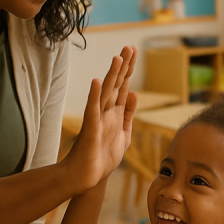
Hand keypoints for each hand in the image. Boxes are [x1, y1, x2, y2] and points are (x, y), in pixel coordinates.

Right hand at [64, 47, 137, 192]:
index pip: (123, 87)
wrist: (87, 177)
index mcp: (114, 113)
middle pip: (116, 84)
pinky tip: (98, 82)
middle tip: (130, 46)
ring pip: (106, 93)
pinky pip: (92, 110)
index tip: (134, 51)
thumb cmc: (103, 157)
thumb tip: (136, 93)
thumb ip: (129, 114)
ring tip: (118, 58)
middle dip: (124, 66)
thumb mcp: (123, 134)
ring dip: (112, 75)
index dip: (129, 70)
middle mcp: (105, 112)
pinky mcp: (90, 128)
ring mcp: (97, 118)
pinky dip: (95, 96)